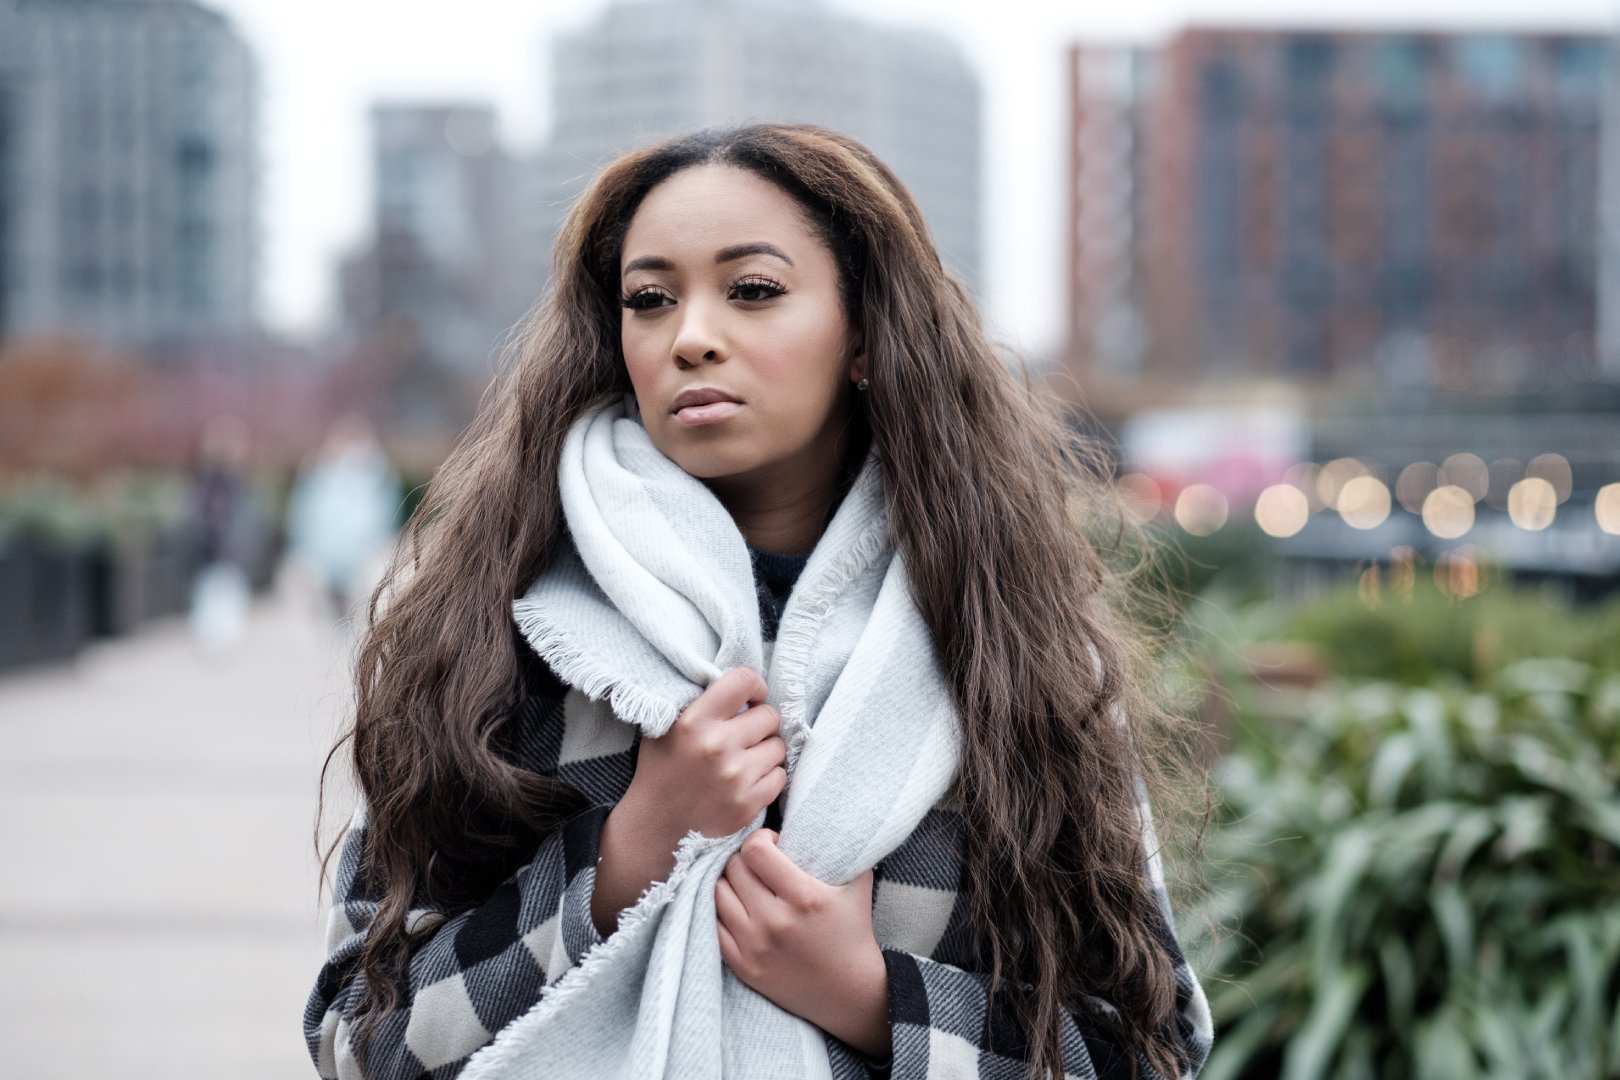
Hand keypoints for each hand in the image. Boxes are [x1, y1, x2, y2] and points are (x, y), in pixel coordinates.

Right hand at [593, 667, 787, 934]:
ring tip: (744, 761)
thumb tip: (740, 685)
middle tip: (745, 736)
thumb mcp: (665, 728)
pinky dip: (768, 778)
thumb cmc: (661, 772)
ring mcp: (735, 777)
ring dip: (766, 751)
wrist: (654, 830)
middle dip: (760, 724)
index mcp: (694, 721)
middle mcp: (716, 746)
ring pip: (778, 747)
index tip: (749, 699)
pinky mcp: (747, 805)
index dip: (754, 687)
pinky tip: (747, 782)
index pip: (744, 680)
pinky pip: (780, 777)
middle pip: (769, 715)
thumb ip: (699, 703)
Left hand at [715, 829, 890, 1058]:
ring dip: (731, 882)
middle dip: (746, 858)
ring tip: (748, 884)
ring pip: (717, 892)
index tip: (773, 845)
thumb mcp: (858, 883)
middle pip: (734, 868)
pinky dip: (722, 910)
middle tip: (760, 863)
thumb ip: (843, 848)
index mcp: (804, 897)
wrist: (848, 991)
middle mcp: (775, 921)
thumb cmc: (853, 930)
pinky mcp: (742, 965)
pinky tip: (739, 906)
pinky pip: (713, 924)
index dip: (761, 839)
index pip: (756, 851)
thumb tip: (825, 812)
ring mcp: (755, 946)